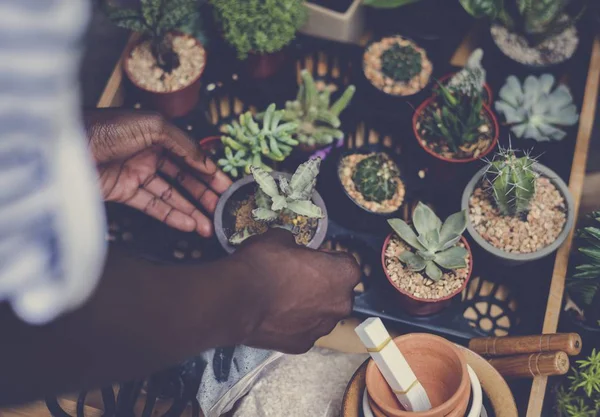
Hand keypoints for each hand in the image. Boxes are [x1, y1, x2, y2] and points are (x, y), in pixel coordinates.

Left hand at [85, 109, 230, 236]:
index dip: (210, 172)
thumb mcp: (151, 125)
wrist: (66, 148)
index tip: (228, 187)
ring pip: (172, 195)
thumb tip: (206, 163)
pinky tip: (189, 224)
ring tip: (210, 225)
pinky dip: (172, 216)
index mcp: (157, 134)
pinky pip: (153, 206)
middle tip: (223, 209)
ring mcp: (136, 174)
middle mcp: (148, 153)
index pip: (191, 156)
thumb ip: (183, 144)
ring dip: (192, 210)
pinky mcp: (124, 192)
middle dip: (205, 194)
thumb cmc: (104, 128)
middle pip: (184, 177)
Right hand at [232, 229, 360, 353]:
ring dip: (309, 306)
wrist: (237, 300)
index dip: (327, 259)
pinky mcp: (303, 345)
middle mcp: (341, 303)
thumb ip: (294, 244)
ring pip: (321, 314)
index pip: (345, 263)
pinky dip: (293, 324)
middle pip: (338, 292)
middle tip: (297, 279)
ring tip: (283, 299)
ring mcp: (322, 328)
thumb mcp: (279, 238)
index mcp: (344, 273)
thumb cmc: (263, 264)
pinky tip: (275, 316)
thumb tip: (291, 248)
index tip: (311, 259)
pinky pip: (303, 330)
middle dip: (322, 286)